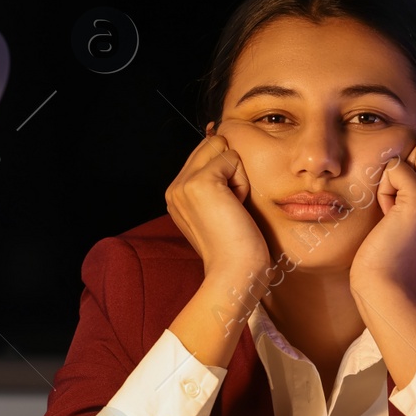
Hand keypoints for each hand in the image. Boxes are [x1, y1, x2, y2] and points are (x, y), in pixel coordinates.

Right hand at [164, 122, 270, 284]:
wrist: (235, 273)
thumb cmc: (236, 247)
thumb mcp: (217, 209)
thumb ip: (213, 181)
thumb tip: (223, 142)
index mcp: (175, 195)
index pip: (203, 154)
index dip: (225, 174)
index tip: (224, 209)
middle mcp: (174, 188)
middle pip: (211, 146)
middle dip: (230, 172)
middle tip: (230, 208)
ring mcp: (183, 184)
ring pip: (222, 150)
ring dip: (237, 177)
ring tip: (232, 208)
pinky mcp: (200, 182)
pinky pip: (232, 159)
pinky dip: (242, 183)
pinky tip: (235, 208)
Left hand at [349, 125, 415, 296]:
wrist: (384, 289)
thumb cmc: (384, 260)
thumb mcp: (405, 224)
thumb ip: (413, 195)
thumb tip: (405, 164)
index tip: (402, 194)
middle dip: (410, 161)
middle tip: (396, 197)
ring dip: (399, 172)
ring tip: (392, 204)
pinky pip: (398, 168)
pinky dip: (385, 187)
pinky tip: (386, 214)